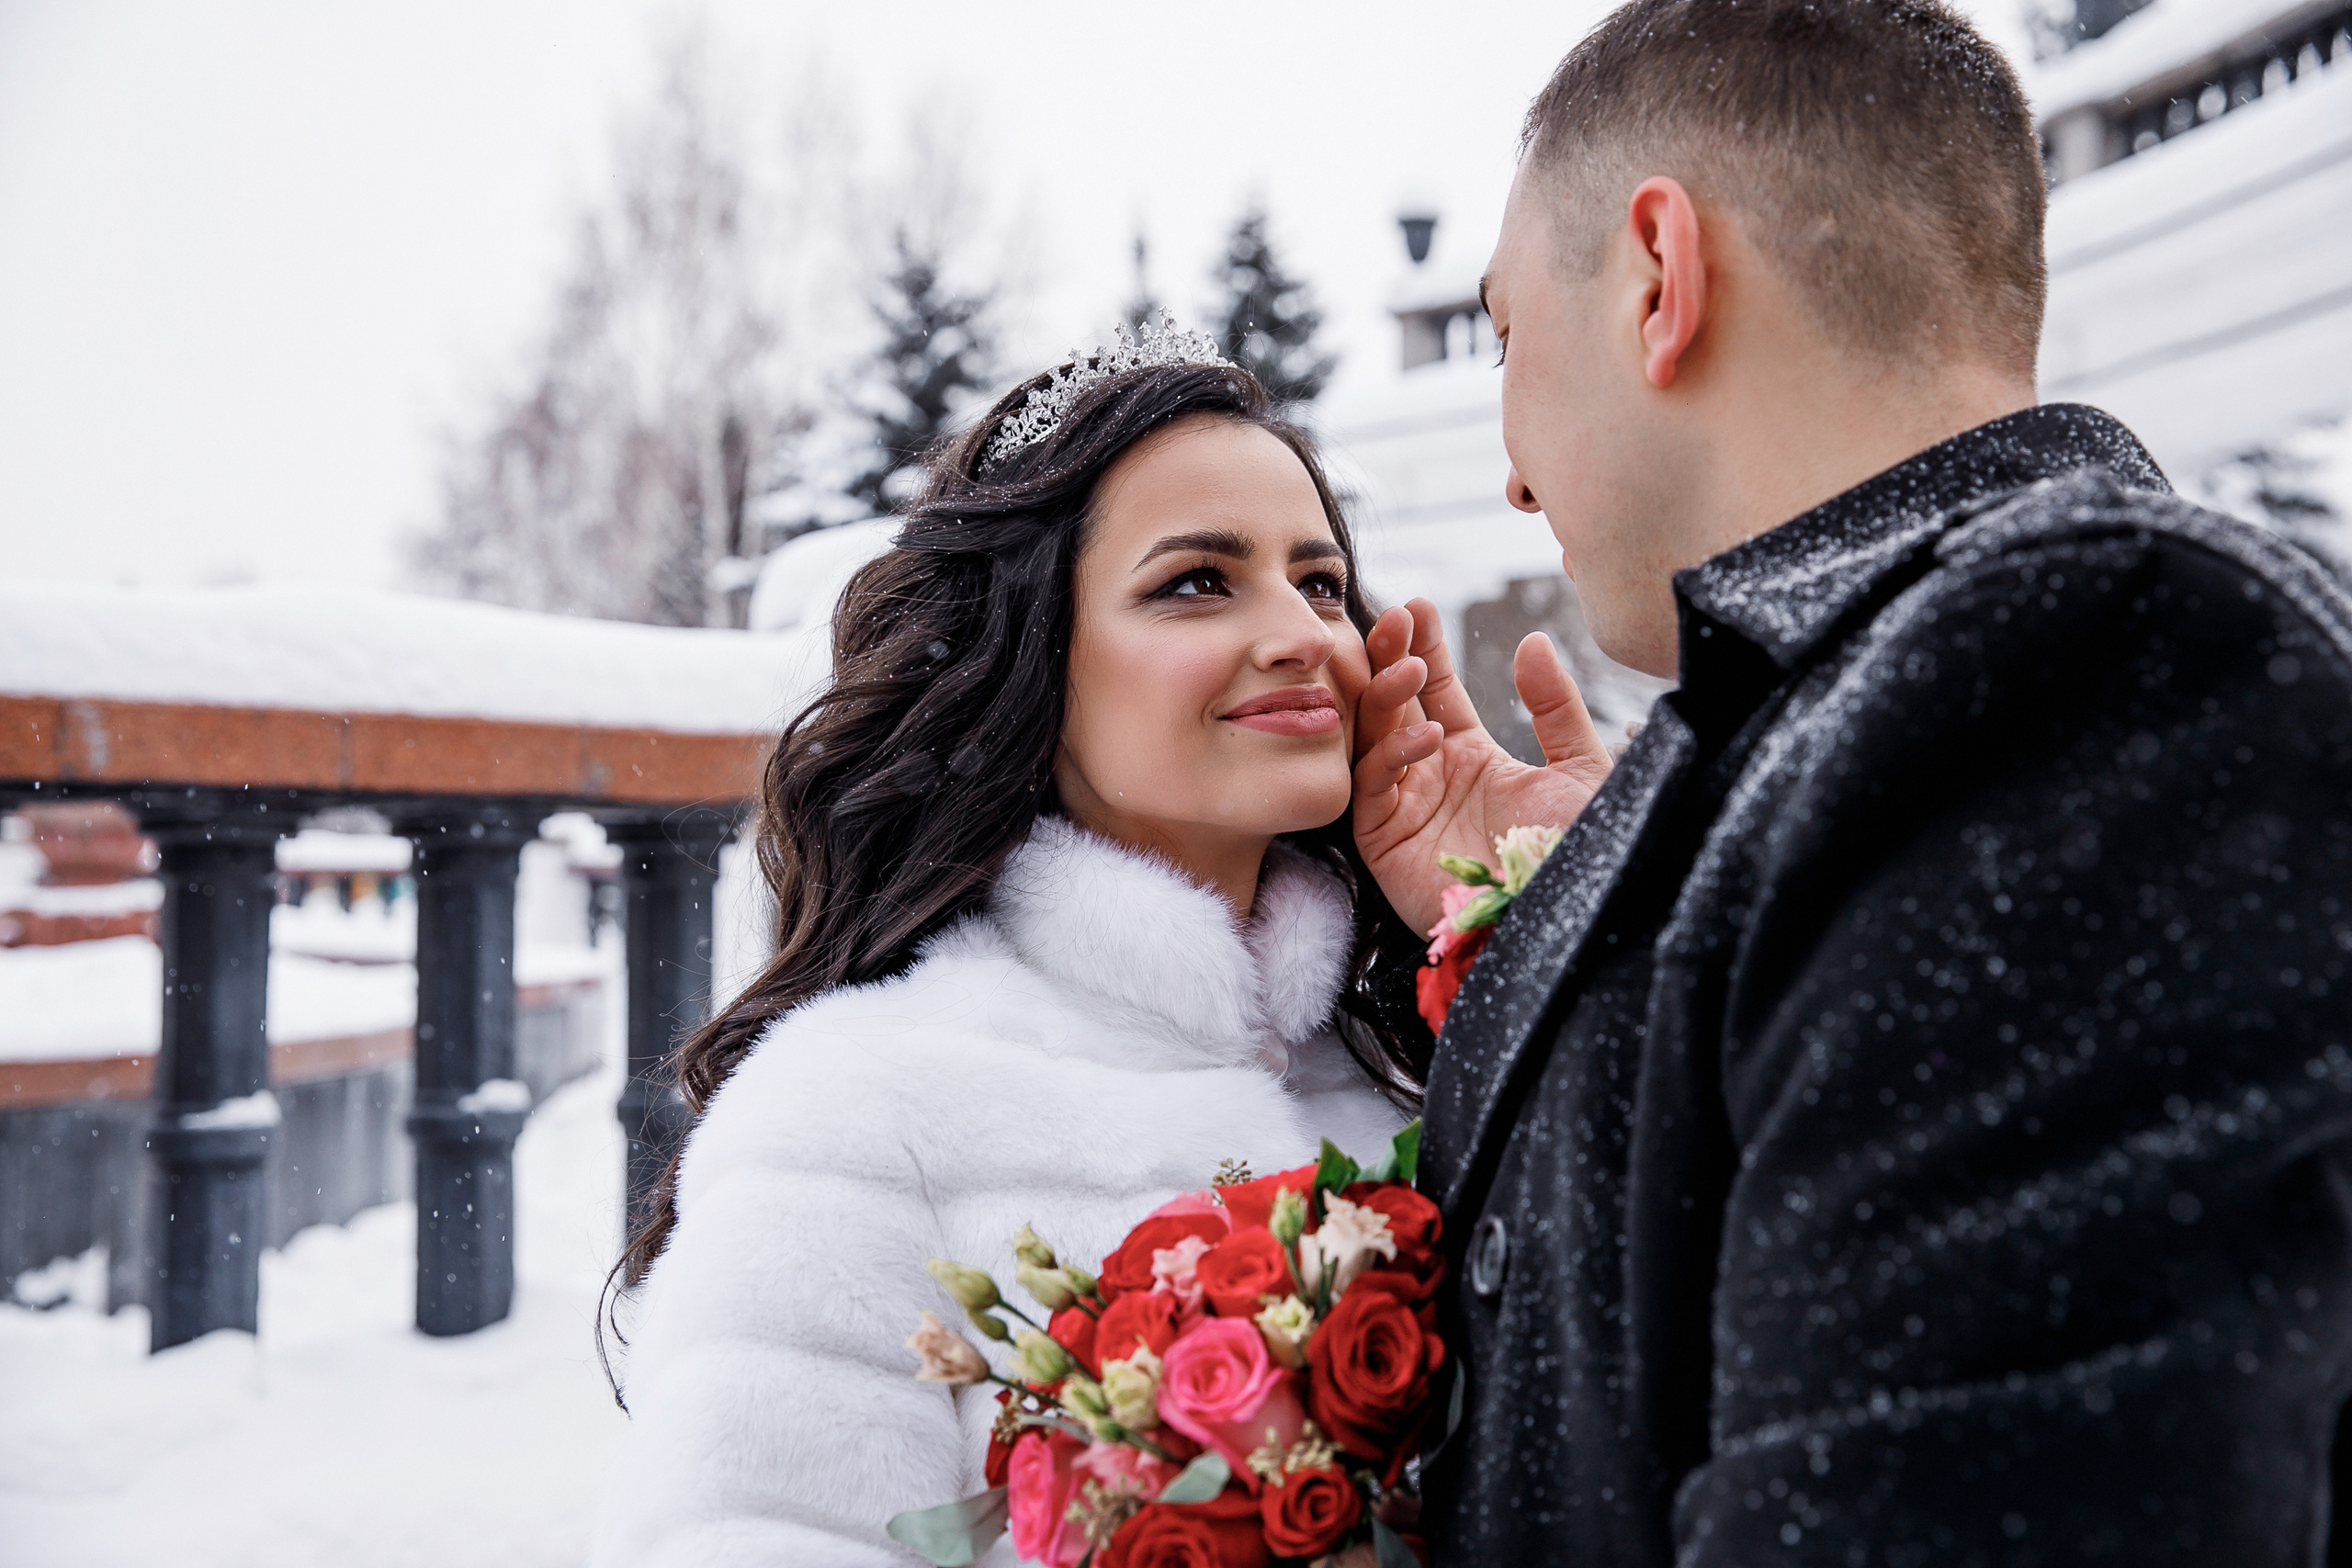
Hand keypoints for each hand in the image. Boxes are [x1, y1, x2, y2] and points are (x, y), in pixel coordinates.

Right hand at [1351, 599, 1614, 933]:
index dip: (1424, 649)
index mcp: (1471, 758)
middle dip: (1390, 658)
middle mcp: (1430, 778)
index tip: (1419, 608)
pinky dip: (1393, 756)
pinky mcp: (1385, 844)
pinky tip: (1429, 736)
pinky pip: (1374, 787)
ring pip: (1374, 737)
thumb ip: (1556, 707)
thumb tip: (1533, 641)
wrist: (1565, 922)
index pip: (1435, 691)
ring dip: (1387, 696)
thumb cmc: (1580, 854)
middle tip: (1396, 619)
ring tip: (1409, 667)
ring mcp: (1404, 809)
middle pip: (1394, 704)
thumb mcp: (1582, 769)